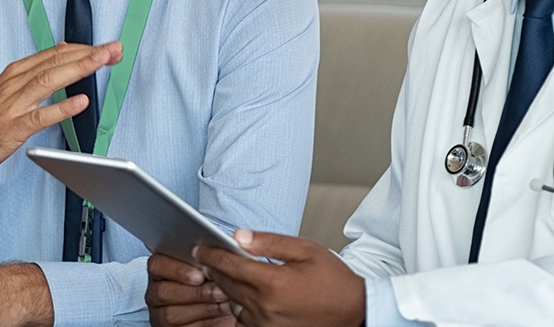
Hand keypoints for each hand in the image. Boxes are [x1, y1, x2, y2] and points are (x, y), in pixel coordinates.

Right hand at [0, 41, 122, 229]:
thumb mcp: (8, 89)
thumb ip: (35, 73)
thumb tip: (63, 54)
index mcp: (16, 73)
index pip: (55, 54)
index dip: (83, 49)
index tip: (106, 47)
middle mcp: (15, 84)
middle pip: (56, 62)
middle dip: (88, 54)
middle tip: (113, 49)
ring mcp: (14, 105)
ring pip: (49, 80)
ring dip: (78, 69)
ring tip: (101, 62)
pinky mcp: (12, 128)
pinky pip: (39, 116)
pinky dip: (61, 108)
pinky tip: (80, 102)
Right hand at [146, 253, 235, 326]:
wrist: (220, 312)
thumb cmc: (214, 285)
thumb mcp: (212, 268)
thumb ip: (210, 255)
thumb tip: (227, 239)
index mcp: (162, 269)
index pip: (156, 264)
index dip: (176, 268)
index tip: (199, 273)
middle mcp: (156, 291)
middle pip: (163, 290)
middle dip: (194, 291)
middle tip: (218, 288)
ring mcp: (160, 313)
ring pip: (171, 313)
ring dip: (201, 306)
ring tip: (223, 300)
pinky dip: (203, 321)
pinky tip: (219, 313)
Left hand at [195, 230, 364, 326]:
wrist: (353, 310)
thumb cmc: (333, 279)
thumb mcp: (305, 249)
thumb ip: (269, 243)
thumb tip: (238, 236)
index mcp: (273, 283)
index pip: (230, 265)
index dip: (211, 254)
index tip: (199, 247)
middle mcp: (266, 307)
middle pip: (227, 285)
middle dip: (214, 269)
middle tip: (204, 256)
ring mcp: (266, 324)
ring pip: (233, 303)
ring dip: (225, 288)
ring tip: (221, 273)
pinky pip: (243, 318)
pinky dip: (238, 305)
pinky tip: (240, 293)